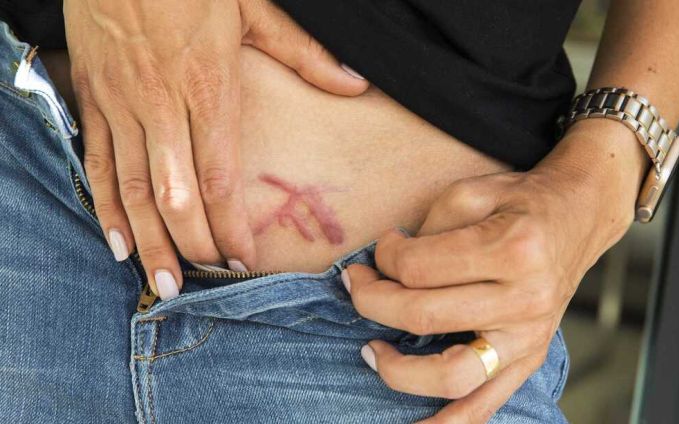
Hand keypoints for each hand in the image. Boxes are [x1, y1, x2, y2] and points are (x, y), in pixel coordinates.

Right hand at [64, 0, 368, 296]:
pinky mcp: (94, 98)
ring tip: (162, 283)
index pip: (220, 176)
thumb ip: (304, 54)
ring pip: (133, 188)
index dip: (230, 225)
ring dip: (148, 240)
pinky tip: (116, 242)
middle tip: (204, 285)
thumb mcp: (254, 8)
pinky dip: (104, 206)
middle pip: (176, 194)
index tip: (243, 260)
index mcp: (208, 86)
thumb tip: (354, 84)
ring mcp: (123, 104)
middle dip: (192, 245)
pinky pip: (97, 162)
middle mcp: (162, 104)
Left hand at [343, 121, 645, 421]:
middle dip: (374, 302)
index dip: (385, 256)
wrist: (577, 216)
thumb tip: (386, 268)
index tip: (383, 246)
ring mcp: (529, 337)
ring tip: (370, 350)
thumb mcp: (470, 192)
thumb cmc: (519, 202)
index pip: (419, 266)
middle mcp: (525, 299)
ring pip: (452, 374)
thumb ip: (426, 230)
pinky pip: (484, 406)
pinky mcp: (529, 360)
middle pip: (425, 316)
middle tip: (357, 285)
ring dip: (398, 370)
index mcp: (512, 248)